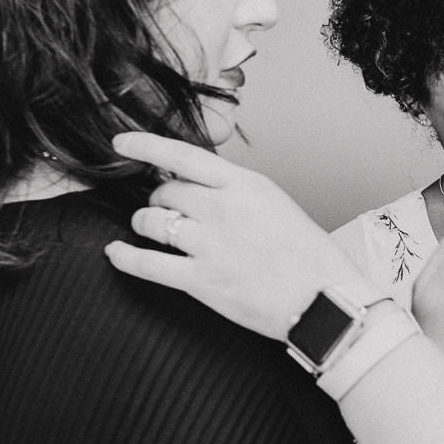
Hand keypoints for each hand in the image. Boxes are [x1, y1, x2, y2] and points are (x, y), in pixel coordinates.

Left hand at [103, 132, 369, 338]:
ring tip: (150, 229)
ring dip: (145, 224)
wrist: (326, 300)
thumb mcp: (277, 204)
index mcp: (245, 185)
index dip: (145, 145)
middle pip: (165, 191)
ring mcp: (208, 244)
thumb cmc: (310, 257)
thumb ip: (237, 193)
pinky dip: (125, 257)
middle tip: (167, 209)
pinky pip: (146, 263)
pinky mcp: (200, 280)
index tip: (122, 142)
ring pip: (151, 222)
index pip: (182, 154)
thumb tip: (199, 189)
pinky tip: (116, 253)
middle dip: (160, 199)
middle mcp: (222, 208)